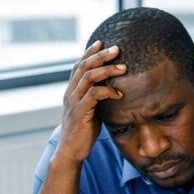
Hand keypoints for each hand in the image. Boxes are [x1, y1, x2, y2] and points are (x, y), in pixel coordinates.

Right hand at [55, 42, 126, 166]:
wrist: (71, 152)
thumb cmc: (83, 132)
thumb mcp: (90, 111)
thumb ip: (96, 98)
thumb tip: (112, 89)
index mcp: (72, 91)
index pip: (79, 65)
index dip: (89, 52)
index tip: (102, 42)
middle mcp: (70, 93)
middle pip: (84, 66)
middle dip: (101, 55)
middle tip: (117, 49)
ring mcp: (73, 102)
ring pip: (89, 77)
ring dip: (107, 70)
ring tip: (123, 68)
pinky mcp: (80, 112)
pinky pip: (94, 94)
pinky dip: (107, 91)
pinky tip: (119, 94)